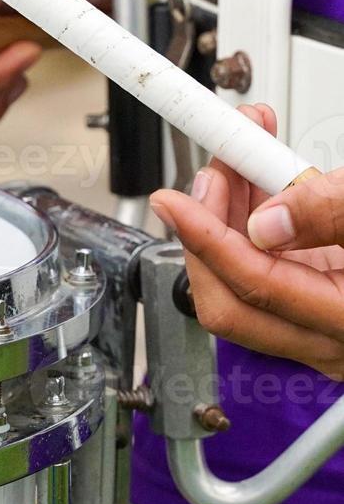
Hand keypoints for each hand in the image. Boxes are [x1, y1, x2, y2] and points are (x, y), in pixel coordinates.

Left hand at [150, 104, 343, 378]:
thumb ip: (337, 213)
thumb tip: (268, 223)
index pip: (254, 287)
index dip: (206, 237)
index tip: (175, 197)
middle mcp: (337, 345)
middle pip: (233, 298)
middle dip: (213, 225)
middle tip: (219, 165)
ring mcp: (330, 335)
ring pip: (249, 285)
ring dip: (234, 219)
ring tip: (246, 158)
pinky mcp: (330, 313)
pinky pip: (275, 278)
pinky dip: (262, 230)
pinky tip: (268, 187)